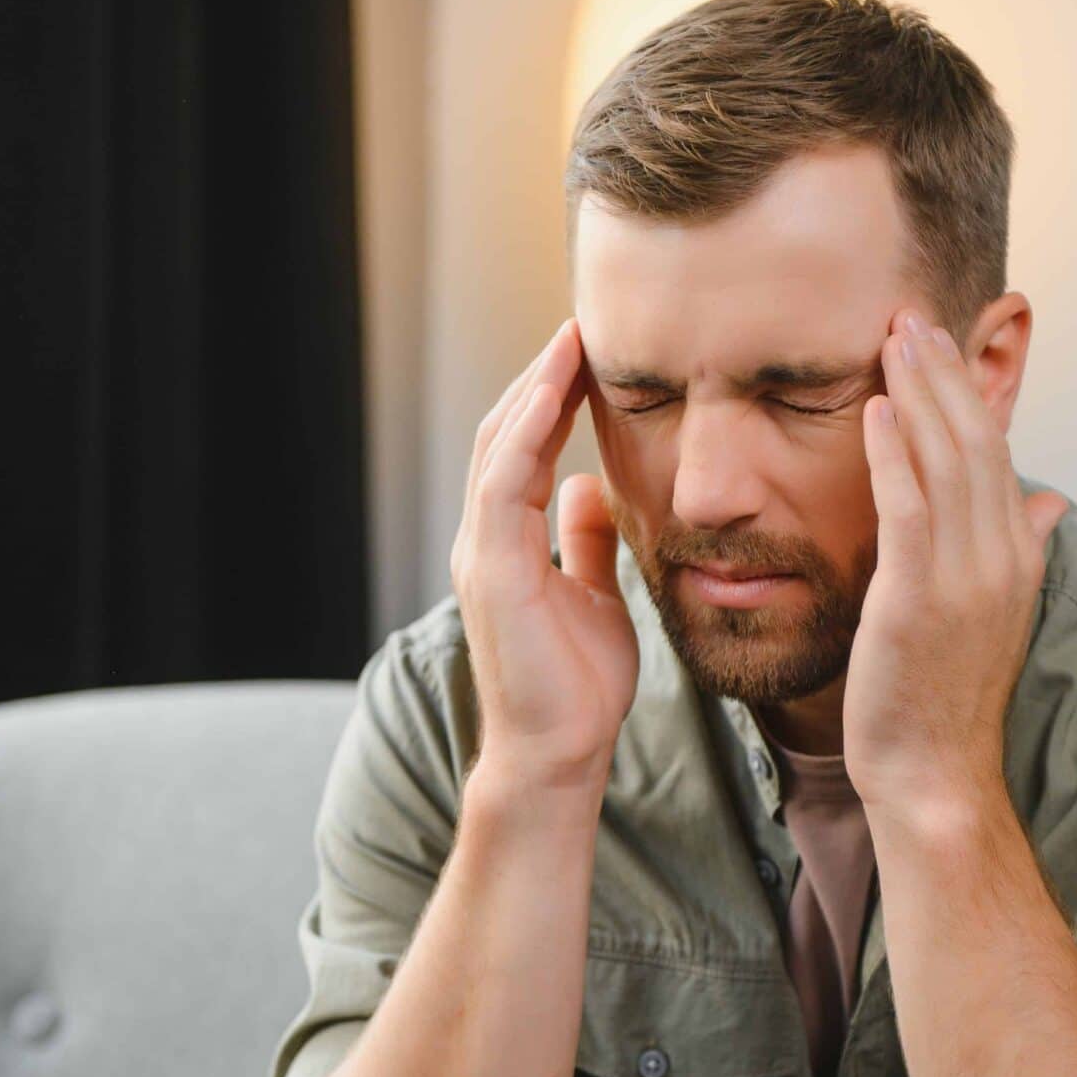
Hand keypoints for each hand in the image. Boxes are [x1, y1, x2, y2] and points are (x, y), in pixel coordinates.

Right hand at [450, 317, 639, 793]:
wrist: (560, 753)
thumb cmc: (578, 686)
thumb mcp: (596, 595)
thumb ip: (587, 543)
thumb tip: (589, 491)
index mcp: (505, 542)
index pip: (522, 448)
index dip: (551, 395)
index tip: (590, 350)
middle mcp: (483, 539)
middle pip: (502, 434)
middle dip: (541, 376)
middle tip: (583, 324)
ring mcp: (481, 553)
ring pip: (496, 447)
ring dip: (533, 389)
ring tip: (571, 339)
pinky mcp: (491, 571)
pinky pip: (500, 484)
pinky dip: (524, 433)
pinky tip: (552, 392)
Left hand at [845, 306, 1068, 825]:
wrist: (934, 773)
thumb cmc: (945, 696)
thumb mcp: (992, 612)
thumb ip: (1018, 548)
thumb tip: (1049, 501)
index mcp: (1017, 557)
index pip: (996, 451)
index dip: (967, 391)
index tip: (939, 341)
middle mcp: (1000, 558)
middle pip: (977, 441)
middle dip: (944, 373)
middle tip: (912, 314)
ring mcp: (963, 579)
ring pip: (949, 463)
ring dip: (921, 394)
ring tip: (893, 339)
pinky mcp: (917, 599)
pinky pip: (911, 509)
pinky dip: (896, 455)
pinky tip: (879, 410)